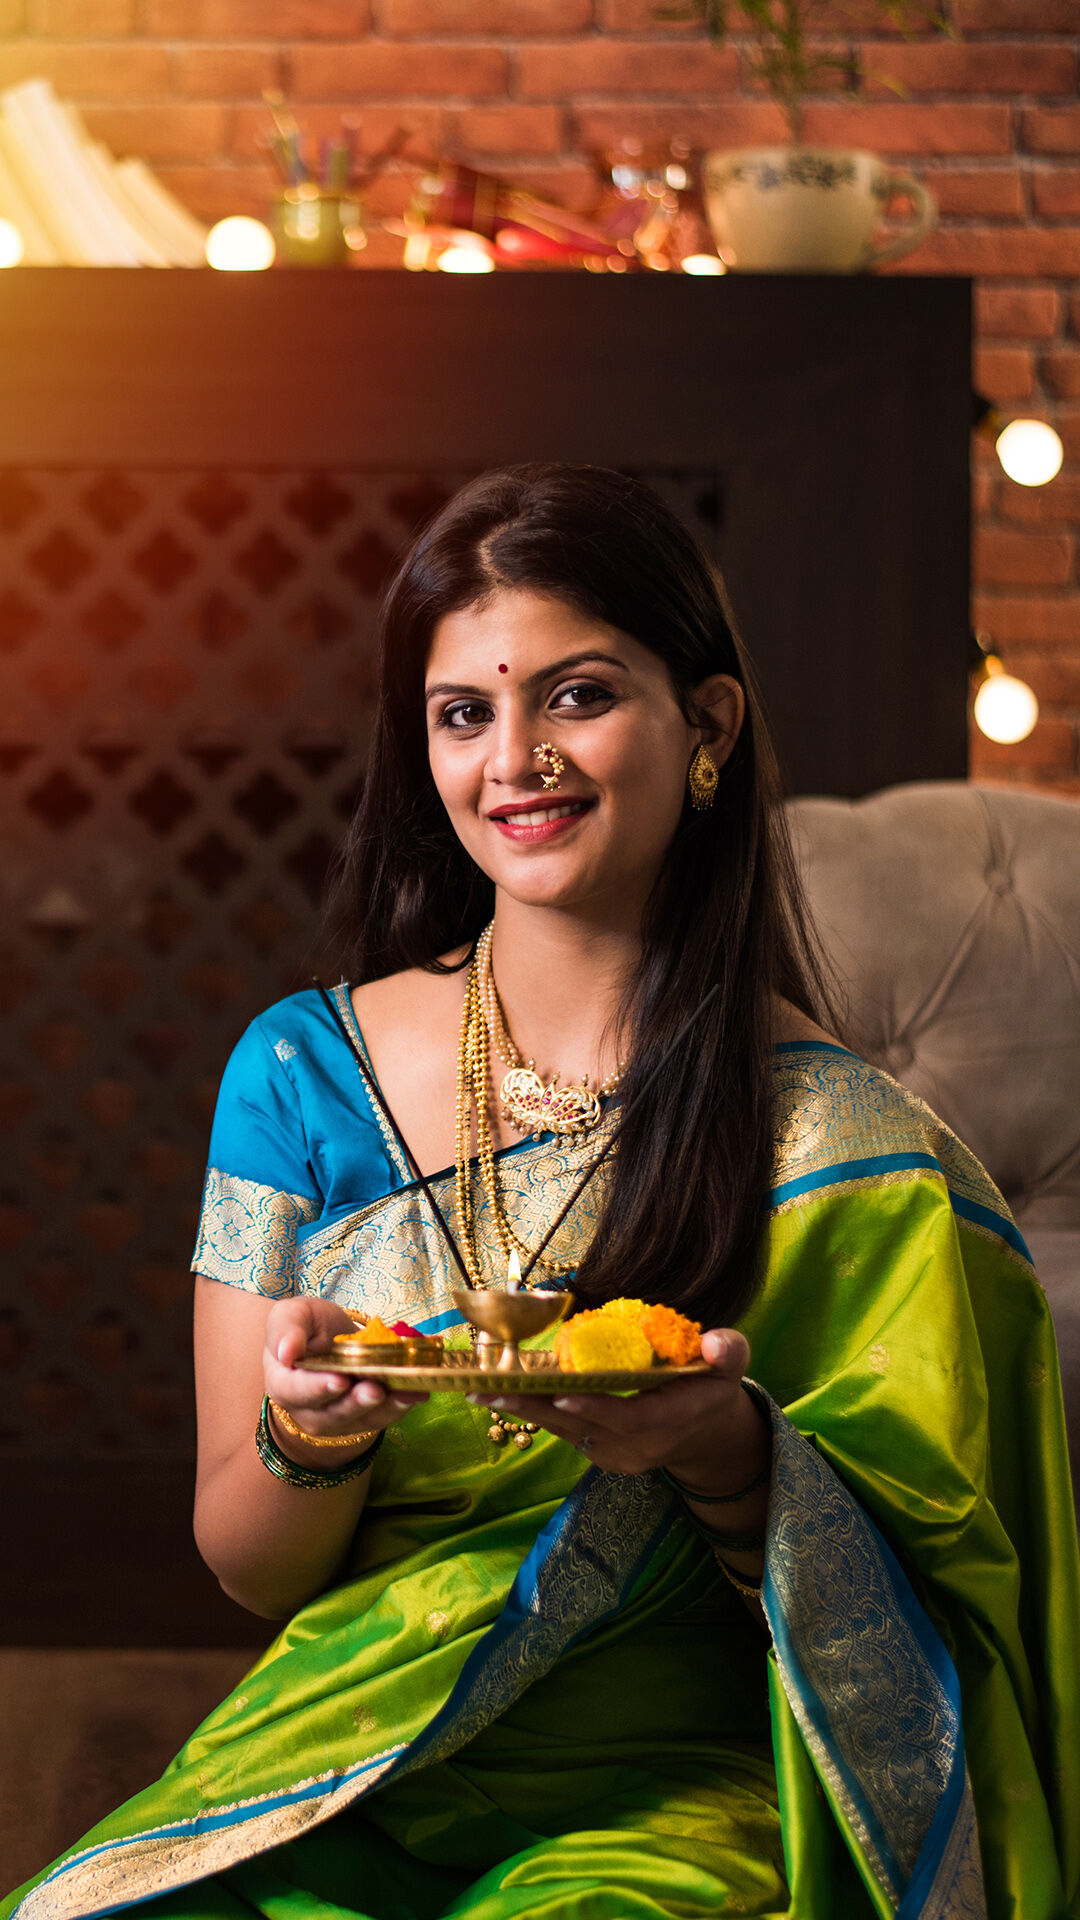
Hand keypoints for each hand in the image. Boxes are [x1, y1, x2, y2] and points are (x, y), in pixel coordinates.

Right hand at [264, 1297, 427, 1445]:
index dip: (316, 1387)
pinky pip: (383, 1417)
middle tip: (375, 1390)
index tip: (338, 1379)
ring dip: (385, 1408)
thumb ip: (286, 1329)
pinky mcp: (364, 1418)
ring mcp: (338, 1417)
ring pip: (361, 1419)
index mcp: (283, 1383)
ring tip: (405, 1392)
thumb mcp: (292, 1316)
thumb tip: (286, 1351)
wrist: (328, 1339)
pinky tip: (419, 1392)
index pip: (296, 1391)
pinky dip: (402, 1406)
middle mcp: (308, 1409)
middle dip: (356, 1402)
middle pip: (332, 1412)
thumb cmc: (307, 1327)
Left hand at [470, 1328, 765, 1488]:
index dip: (594, 1407)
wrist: (708, 1437)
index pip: (627, 1419)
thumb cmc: (715, 1389)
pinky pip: (563, 1432)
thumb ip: (728, 1352)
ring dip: (522, 1409)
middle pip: (579, 1427)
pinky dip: (533, 1411)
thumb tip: (717, 1342)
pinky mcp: (599, 1453)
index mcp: (667, 1422)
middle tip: (489, 1387)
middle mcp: (635, 1447)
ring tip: (479, 1388)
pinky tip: (500, 1393)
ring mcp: (614, 1455)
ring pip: (563, 1431)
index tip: (561, 1393)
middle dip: (534, 1406)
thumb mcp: (731, 1367)